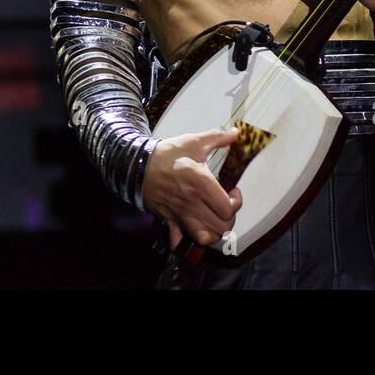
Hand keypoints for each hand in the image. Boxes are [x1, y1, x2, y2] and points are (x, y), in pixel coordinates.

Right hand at [143, 128, 243, 249]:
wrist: (137, 165)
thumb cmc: (167, 154)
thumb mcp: (194, 141)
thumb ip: (218, 137)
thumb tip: (236, 132)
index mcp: (201, 184)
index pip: (228, 208)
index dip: (237, 202)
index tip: (234, 191)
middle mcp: (192, 203)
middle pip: (221, 227)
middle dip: (229, 218)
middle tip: (226, 206)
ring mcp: (180, 214)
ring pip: (204, 238)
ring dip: (213, 232)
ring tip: (214, 219)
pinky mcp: (168, 220)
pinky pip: (179, 241)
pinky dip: (188, 241)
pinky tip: (193, 228)